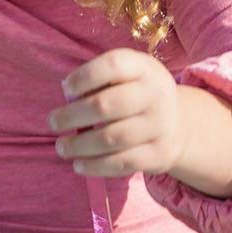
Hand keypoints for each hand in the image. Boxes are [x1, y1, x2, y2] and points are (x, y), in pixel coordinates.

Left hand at [47, 48, 187, 177]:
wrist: (179, 124)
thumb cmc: (137, 93)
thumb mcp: (127, 75)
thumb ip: (100, 80)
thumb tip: (67, 98)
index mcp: (144, 68)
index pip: (113, 66)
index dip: (84, 76)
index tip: (66, 88)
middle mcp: (155, 94)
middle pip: (106, 105)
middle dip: (72, 116)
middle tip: (52, 122)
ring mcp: (160, 126)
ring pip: (111, 138)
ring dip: (79, 145)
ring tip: (61, 147)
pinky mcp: (159, 154)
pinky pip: (122, 163)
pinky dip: (95, 166)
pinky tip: (78, 165)